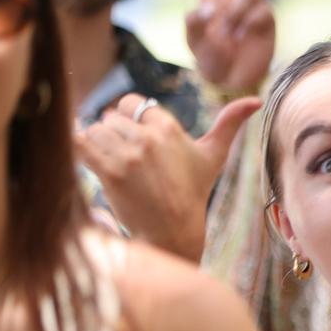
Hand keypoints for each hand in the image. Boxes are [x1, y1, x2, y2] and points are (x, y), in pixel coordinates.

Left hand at [75, 94, 260, 260]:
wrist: (174, 230)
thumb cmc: (194, 191)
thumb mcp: (214, 155)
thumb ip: (231, 122)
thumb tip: (256, 100)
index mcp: (168, 127)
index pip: (129, 103)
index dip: (127, 119)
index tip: (135, 139)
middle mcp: (147, 138)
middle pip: (108, 118)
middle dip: (111, 135)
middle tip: (124, 159)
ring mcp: (127, 155)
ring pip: (93, 131)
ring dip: (95, 145)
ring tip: (109, 163)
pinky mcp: (109, 173)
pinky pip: (79, 144)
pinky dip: (74, 146)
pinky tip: (80, 155)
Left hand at [177, 0, 275, 93]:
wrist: (236, 81)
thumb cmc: (212, 61)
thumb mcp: (193, 42)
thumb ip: (194, 22)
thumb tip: (208, 5)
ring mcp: (252, 2)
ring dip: (231, 12)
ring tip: (226, 35)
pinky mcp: (266, 16)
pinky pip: (252, 10)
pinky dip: (241, 23)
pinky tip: (238, 37)